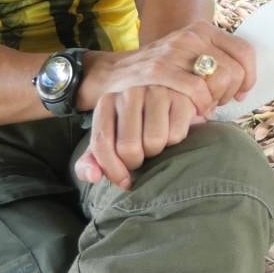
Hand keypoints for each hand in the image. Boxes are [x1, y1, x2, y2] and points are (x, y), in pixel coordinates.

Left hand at [74, 85, 204, 190]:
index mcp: (106, 102)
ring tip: (154, 144)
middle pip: (129, 147)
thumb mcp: (109, 136)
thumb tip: (94, 177)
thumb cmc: (132, 122)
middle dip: (135, 162)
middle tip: (141, 157)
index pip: (102, 143)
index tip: (124, 182)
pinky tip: (170, 132)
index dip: (112, 169)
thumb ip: (92, 160)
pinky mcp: (181, 98)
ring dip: (156, 152)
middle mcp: (130, 93)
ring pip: (154, 142)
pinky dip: (174, 142)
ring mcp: (157, 93)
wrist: (163, 91)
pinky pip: (176, 136)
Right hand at [79, 19, 255, 116]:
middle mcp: (192, 36)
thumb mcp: (188, 56)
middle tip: (216, 103)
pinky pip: (198, 89)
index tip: (239, 93)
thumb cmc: (159, 71)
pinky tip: (196, 112)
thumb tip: (244, 86)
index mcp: (202, 31)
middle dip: (230, 92)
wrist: (115, 73)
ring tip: (205, 107)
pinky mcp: (159, 69)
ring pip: (221, 79)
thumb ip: (215, 62)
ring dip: (217, 100)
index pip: (244, 52)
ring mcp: (175, 51)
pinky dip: (202, 105)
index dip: (248, 77)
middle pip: (235, 70)